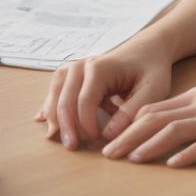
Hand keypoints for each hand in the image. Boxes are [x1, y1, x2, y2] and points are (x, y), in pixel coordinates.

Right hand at [35, 37, 174, 150]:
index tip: (96, 142)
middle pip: (65, 98)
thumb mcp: (153, 90)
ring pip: (56, 93)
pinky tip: (43, 119)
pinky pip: (57, 89)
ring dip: (55, 116)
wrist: (149, 48)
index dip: (87, 124)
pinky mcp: (74, 73)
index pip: (85, 100)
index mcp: (101, 67)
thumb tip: (108, 137)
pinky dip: (50, 104)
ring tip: (54, 137)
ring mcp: (76, 67)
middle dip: (66, 125)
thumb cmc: (152, 69)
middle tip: (72, 148)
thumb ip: (132, 112)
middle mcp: (84, 65)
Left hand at [100, 82, 195, 166]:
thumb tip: (165, 129)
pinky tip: (173, 166)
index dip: (128, 123)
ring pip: (175, 129)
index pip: (155, 107)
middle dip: (128, 135)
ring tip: (130, 160)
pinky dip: (187, 155)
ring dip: (149, 145)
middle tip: (108, 153)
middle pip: (157, 117)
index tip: (110, 140)